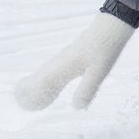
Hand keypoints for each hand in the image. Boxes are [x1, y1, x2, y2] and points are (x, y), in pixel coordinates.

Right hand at [15, 12, 135, 109]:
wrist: (109, 30)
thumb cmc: (105, 50)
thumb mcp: (99, 72)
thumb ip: (87, 89)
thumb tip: (76, 108)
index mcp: (61, 67)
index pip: (38, 83)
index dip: (31, 95)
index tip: (31, 106)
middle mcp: (57, 64)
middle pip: (35, 81)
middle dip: (30, 95)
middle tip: (29, 108)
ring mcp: (61, 62)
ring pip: (41, 77)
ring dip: (37, 90)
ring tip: (37, 102)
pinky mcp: (67, 61)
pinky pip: (50, 75)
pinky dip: (46, 85)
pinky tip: (53, 91)